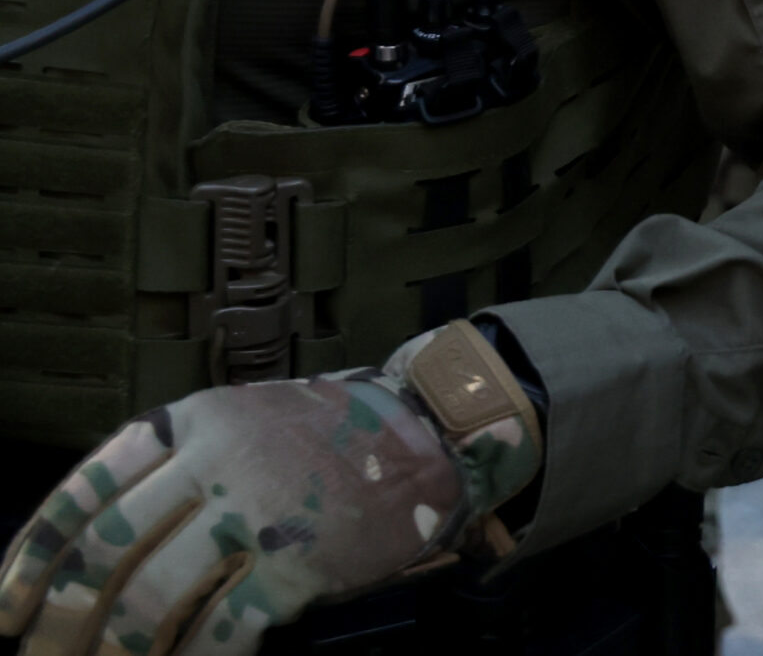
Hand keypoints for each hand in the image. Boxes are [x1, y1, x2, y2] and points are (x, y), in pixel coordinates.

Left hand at [0, 323, 539, 654]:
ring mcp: (256, 513)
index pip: (83, 494)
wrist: (430, 430)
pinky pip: (222, 630)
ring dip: (116, 653)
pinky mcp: (298, 563)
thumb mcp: (242, 420)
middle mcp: (215, 463)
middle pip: (107, 556)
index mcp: (191, 423)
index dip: (31, 560)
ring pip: (151, 600)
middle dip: (63, 623)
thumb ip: (175, 468)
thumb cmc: (329, 433)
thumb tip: (99, 551)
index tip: (7, 612)